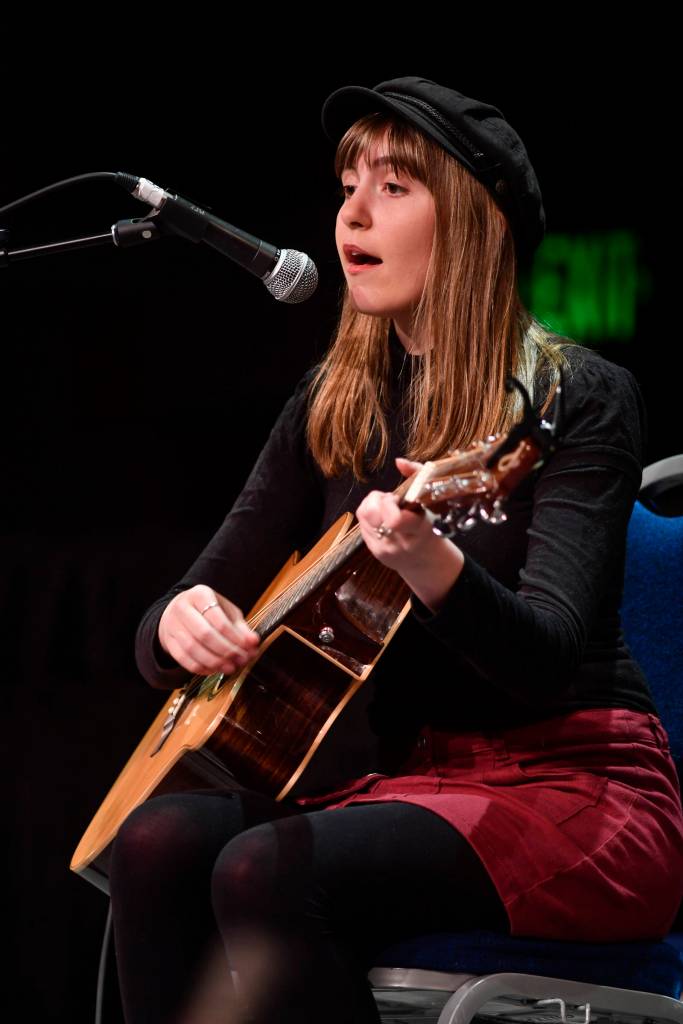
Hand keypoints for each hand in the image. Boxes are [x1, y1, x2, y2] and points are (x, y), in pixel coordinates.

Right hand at [158, 584, 259, 675]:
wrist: (179, 612)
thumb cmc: (207, 611)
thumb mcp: (226, 612)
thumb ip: (241, 627)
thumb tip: (253, 642)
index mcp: (200, 595)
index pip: (218, 619)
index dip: (235, 637)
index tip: (248, 647)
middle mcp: (182, 608)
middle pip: (204, 634)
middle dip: (226, 650)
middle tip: (241, 659)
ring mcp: (172, 625)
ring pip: (193, 649)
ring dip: (214, 662)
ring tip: (231, 667)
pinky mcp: (168, 641)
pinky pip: (184, 659)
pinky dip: (201, 668)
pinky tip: (215, 669)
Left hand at [356, 457, 464, 612]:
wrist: (425, 560)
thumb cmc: (429, 527)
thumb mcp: (430, 502)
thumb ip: (418, 475)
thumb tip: (399, 461)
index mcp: (417, 531)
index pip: (394, 519)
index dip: (389, 502)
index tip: (397, 499)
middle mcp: (399, 543)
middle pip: (371, 512)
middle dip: (378, 499)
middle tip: (391, 500)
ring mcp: (384, 549)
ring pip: (363, 515)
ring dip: (373, 505)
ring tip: (386, 508)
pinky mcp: (373, 551)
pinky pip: (361, 523)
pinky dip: (370, 515)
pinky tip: (383, 518)